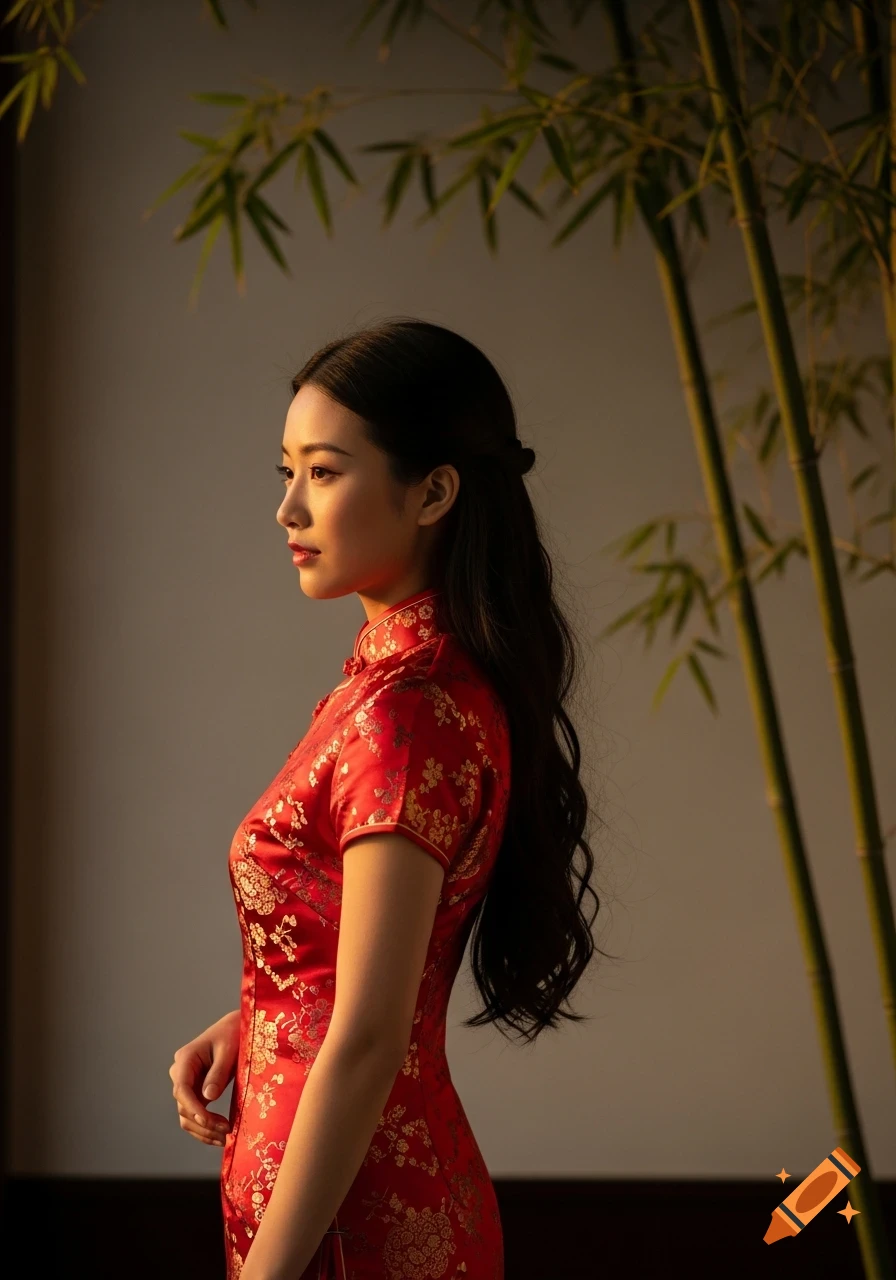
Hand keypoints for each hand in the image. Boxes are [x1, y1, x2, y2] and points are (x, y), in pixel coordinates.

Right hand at [169, 1009, 239, 1146]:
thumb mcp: (229, 1050)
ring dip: (203, 1131)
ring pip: (187, 1116)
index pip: (182, 1089)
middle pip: (183, 1106)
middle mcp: (181, 1073)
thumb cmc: (232, 1033)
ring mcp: (187, 1084)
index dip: (193, 1107)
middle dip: (203, 1123)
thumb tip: (208, 1098)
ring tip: (225, 1138)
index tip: (208, 1120)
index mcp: (185, 1059)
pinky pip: (196, 1115)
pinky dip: (205, 1128)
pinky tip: (220, 1137)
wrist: (234, 1028)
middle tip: (227, 1131)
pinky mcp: (196, 1092)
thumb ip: (218, 1073)